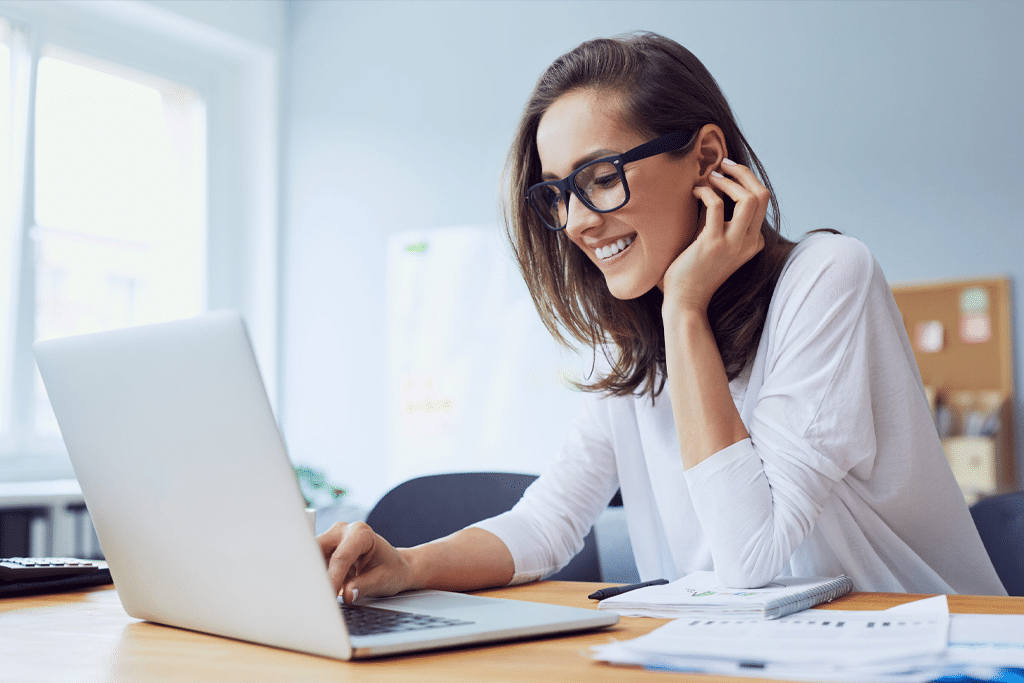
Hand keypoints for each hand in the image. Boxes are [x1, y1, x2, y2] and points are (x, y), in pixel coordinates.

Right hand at [317, 521, 414, 602]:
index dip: (332, 578)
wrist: (395, 566)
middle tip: (314, 594)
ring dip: (313, 575)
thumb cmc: (391, 570)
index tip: (328, 596)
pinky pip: (313, 562)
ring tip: (321, 593)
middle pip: (317, 548)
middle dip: (313, 571)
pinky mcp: (325, 548)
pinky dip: (316, 577)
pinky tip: (324, 588)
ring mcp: (332, 538)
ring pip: (311, 555)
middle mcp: (343, 530)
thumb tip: (346, 595)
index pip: (340, 557)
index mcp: (361, 533)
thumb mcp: (382, 581)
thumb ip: (363, 587)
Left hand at [661, 159, 768, 314]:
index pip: (762, 201)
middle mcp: (749, 242)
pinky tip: (695, 191)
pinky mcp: (713, 244)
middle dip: (744, 172)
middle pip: (762, 195)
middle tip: (724, 165)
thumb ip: (721, 220)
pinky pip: (716, 205)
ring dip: (729, 180)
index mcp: (753, 241)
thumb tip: (716, 187)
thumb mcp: (716, 243)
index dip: (745, 181)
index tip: (726, 173)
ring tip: (711, 176)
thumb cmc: (695, 270)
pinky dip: (706, 191)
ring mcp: (734, 244)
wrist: (686, 300)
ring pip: (748, 198)